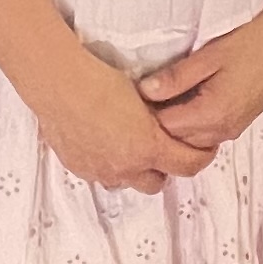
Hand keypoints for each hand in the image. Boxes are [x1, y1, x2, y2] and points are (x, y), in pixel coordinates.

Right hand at [33, 47, 216, 193]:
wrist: (60, 84)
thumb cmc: (100, 81)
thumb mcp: (143, 95)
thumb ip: (159, 118)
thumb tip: (167, 121)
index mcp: (148, 147)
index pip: (189, 165)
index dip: (201, 157)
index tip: (203, 148)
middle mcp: (126, 167)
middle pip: (157, 182)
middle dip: (162, 168)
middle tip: (160, 147)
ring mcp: (100, 170)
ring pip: (126, 182)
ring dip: (132, 170)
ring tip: (127, 146)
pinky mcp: (78, 167)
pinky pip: (99, 175)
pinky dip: (105, 164)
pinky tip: (101, 142)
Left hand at [139, 4, 262, 154]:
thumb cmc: (252, 43)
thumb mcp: (209, 56)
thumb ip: (175, 77)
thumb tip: (143, 91)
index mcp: (212, 115)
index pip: (164, 129)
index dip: (144, 115)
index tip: (130, 98)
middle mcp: (222, 130)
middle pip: (176, 141)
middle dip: (156, 124)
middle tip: (139, 99)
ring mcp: (232, 129)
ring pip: (191, 140)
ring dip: (174, 125)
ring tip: (160, 98)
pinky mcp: (238, 123)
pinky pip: (205, 133)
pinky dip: (190, 123)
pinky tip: (183, 99)